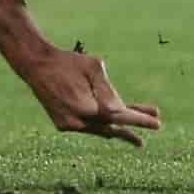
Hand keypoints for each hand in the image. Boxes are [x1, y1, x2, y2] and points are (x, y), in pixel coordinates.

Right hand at [22, 46, 161, 146]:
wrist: (35, 64)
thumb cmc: (67, 62)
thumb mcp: (92, 67)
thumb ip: (107, 89)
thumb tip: (118, 111)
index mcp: (87, 108)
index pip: (119, 117)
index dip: (140, 120)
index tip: (158, 123)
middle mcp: (78, 122)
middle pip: (113, 127)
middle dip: (133, 125)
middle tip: (156, 124)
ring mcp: (69, 125)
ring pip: (100, 129)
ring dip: (118, 126)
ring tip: (137, 131)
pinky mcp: (63, 124)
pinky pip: (89, 127)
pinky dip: (101, 124)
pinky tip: (113, 124)